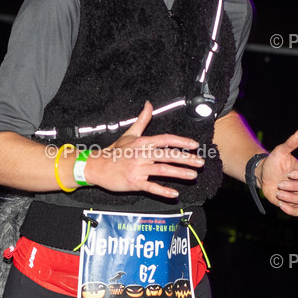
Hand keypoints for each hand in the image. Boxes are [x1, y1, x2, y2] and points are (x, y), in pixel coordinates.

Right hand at [85, 102, 205, 198]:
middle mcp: (141, 155)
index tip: (194, 145)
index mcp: (141, 143)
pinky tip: (174, 193)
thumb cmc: (115, 151)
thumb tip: (149, 104)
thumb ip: (142, 120)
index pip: (164, 139)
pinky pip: (151, 187)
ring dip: (179, 173)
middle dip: (186, 158)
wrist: (97, 166)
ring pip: (162, 170)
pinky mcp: (134, 182)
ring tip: (193, 175)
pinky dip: (163, 191)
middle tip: (200, 162)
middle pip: (167, 155)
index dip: (181, 141)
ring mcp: (137, 169)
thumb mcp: (129, 134)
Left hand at [257, 131, 297, 215]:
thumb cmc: (273, 162)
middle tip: (280, 184)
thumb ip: (290, 143)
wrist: (262, 174)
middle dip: (294, 186)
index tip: (289, 173)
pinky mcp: (291, 203)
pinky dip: (291, 210)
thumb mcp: (280, 151)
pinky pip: (297, 211)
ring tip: (278, 193)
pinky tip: (281, 204)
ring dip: (292, 198)